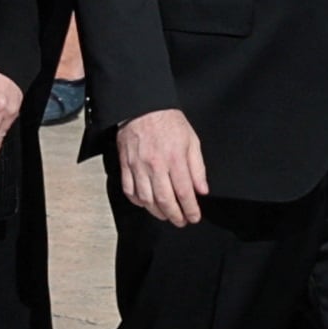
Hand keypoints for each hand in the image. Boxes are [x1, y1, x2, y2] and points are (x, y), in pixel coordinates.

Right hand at [116, 107, 207, 227]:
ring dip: (157, 212)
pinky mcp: (125, 165)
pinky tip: (146, 203)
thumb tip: (202, 189)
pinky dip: (138, 201)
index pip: (184, 193)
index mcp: (175, 159)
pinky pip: (129, 190)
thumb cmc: (168, 121)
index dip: (190, 209)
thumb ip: (198, 167)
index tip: (194, 217)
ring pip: (146, 199)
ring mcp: (138, 166)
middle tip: (181, 221)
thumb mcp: (191, 140)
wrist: (142, 106)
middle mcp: (156, 165)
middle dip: (175, 216)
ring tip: (165, 215)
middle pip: (165, 200)